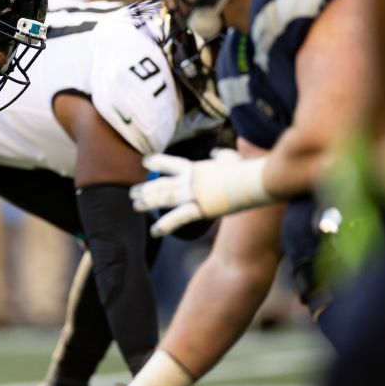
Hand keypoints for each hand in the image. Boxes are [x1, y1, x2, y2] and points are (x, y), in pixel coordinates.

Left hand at [130, 150, 268, 236]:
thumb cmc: (243, 170)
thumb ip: (220, 155)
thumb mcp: (230, 157)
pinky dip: (165, 226)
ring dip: (147, 202)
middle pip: (162, 184)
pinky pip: (178, 218)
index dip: (156, 162)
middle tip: (133, 193)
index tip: (145, 163)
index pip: (170, 163)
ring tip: (135, 205)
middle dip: (146, 189)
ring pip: (164, 198)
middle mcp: (190, 180)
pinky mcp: (200, 209)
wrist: (252, 180)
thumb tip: (216, 153)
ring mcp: (193, 194)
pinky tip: (154, 232)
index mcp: (196, 167)